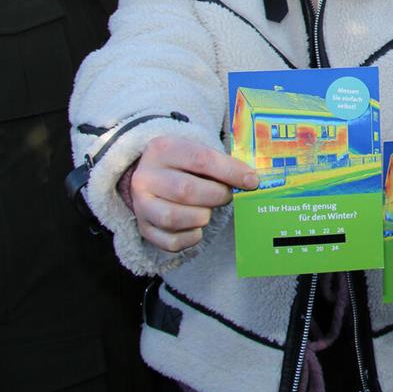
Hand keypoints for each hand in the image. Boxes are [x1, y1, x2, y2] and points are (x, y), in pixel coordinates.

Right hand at [131, 135, 257, 252]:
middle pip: (186, 191)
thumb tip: (251, 180)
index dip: (231, 172)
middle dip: (216, 196)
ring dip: (202, 216)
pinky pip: (172, 242)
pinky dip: (192, 237)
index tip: (252, 181)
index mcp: (163, 149)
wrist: (153, 175)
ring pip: (175, 218)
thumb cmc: (184, 164)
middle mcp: (145, 177)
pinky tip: (197, 226)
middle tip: (227, 195)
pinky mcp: (144, 228)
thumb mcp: (198, 152)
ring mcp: (140, 205)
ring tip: (208, 209)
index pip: (201, 160)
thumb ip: (223, 164)